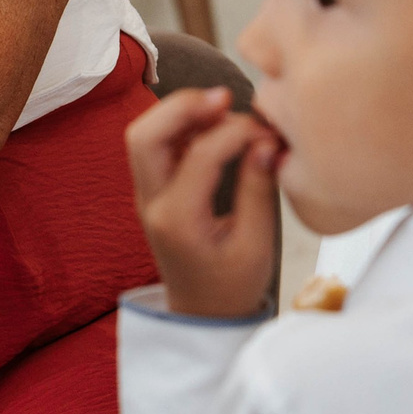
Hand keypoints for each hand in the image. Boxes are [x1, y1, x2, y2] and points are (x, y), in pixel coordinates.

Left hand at [126, 86, 281, 319]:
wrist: (203, 316)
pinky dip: (179, 126)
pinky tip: (211, 125)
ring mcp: (146, 197)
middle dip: (181, 106)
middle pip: (144, 135)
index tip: (269, 131)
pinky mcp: (152, 192)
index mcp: (177, 221)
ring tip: (223, 108)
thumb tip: (266, 142)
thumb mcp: (257, 246)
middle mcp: (152, 204)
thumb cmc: (233, 287)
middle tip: (224, 97)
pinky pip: (155, 146)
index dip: (235, 132)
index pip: (198, 155)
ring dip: (178, 113)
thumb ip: (259, 191)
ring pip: (143, 135)